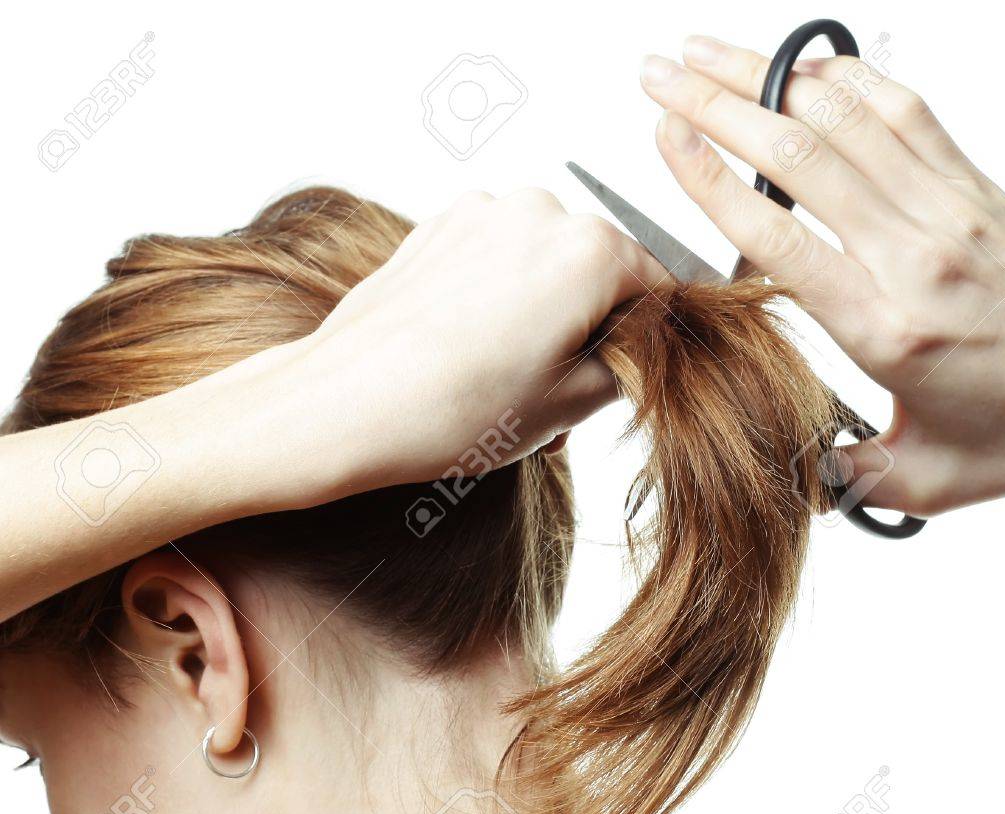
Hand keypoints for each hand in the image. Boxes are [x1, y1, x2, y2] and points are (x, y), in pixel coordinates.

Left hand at [294, 188, 667, 497]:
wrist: (345, 406)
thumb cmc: (452, 409)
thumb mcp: (570, 405)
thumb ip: (628, 367)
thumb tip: (637, 352)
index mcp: (591, 250)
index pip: (657, 289)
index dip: (650, 340)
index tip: (630, 377)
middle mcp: (541, 212)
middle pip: (601, 270)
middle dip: (592, 327)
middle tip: (564, 396)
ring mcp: (485, 213)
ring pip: (547, 264)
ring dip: (545, 314)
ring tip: (513, 381)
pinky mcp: (440, 227)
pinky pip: (498, 258)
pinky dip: (502, 298)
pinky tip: (475, 354)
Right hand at [640, 39, 1004, 516]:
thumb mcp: (924, 485)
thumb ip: (842, 473)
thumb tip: (786, 465)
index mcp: (888, 330)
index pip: (779, 236)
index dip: (709, 179)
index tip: (660, 136)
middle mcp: (916, 255)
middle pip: (799, 157)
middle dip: (715, 104)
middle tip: (655, 71)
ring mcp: (950, 212)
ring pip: (846, 121)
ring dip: (767, 78)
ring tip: (705, 52)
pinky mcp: (978, 191)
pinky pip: (906, 114)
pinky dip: (849, 80)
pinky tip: (806, 65)